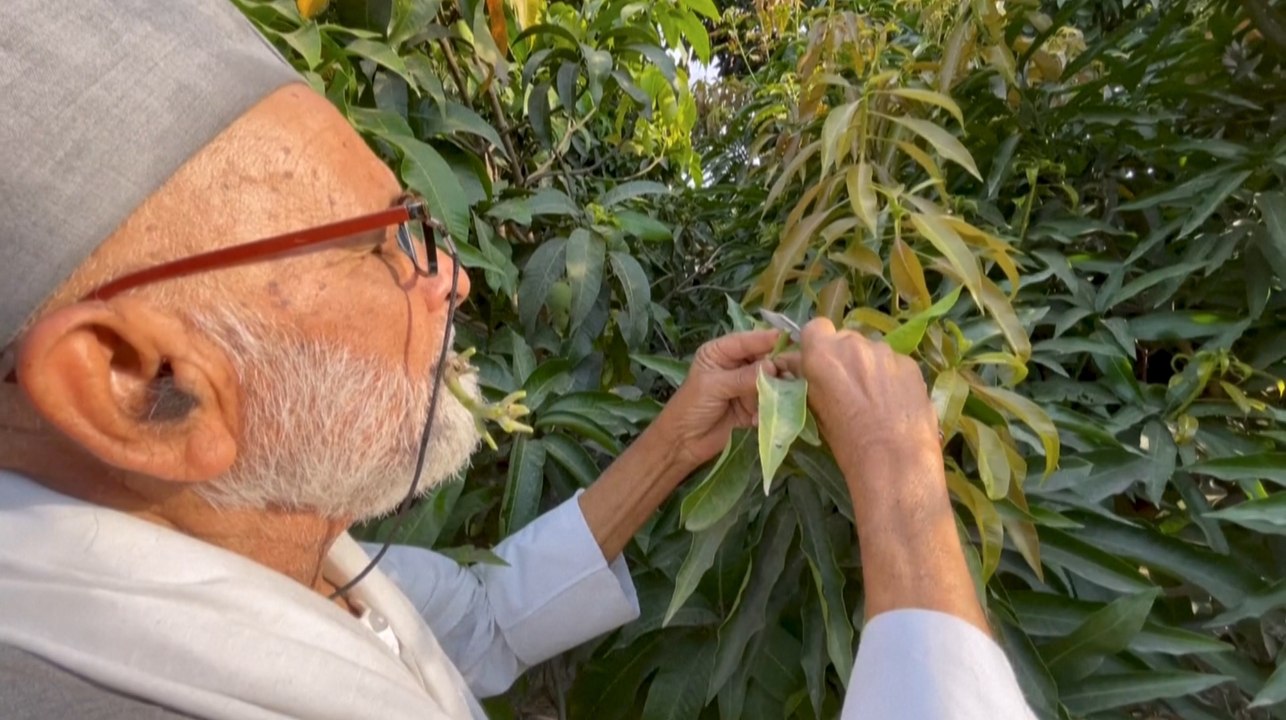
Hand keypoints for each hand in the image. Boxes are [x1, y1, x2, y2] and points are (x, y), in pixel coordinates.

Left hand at [652, 329, 780, 471]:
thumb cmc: (690, 408)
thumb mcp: (714, 387)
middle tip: (791, 372)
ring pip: (770, 381)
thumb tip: (772, 366)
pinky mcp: (752, 406)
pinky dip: (768, 408)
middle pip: (763, 359)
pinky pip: (768, 402)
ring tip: (782, 395)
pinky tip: (758, 418)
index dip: (766, 339)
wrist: (684, 443)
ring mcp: (745, 386)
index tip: (788, 338)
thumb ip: (743, 377)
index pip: (746, 341)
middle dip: (776, 366)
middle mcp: (734, 365)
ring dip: (776, 389)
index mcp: (719, 352)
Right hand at [775, 319, 939, 477]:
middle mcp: (854, 345)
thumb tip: (799, 369)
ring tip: (875, 399)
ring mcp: (886, 352)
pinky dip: (890, 377)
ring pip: (871, 351)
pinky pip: (893, 363)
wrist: (896, 462)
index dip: (816, 345)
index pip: (814, 328)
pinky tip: (895, 403)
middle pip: (844, 339)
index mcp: (823, 355)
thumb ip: (809, 382)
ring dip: (868, 367)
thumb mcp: (817, 411)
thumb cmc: (848, 445)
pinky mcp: (911, 363)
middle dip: (843, 357)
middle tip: (847, 387)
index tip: (818, 366)